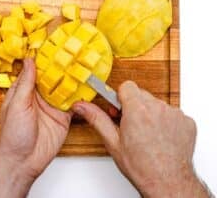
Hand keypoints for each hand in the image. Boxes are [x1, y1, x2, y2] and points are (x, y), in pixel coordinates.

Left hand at [0, 58, 72, 178]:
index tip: (53, 46)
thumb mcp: (18, 104)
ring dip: (72, 80)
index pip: (35, 71)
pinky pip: (73, 104)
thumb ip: (26, 83)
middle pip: (52, 78)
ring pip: (64, 89)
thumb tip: (29, 61)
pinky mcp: (63, 118)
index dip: (43, 60)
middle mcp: (39, 98)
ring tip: (82, 65)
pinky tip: (86, 87)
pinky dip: (80, 96)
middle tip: (73, 53)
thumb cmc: (13, 135)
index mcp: (24, 92)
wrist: (23, 161)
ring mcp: (52, 107)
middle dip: (61, 67)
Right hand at [73, 81, 209, 197]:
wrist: (167, 182)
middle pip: (141, 95)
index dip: (120, 98)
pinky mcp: (186, 121)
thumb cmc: (141, 166)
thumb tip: (82, 106)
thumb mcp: (113, 142)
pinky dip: (166, 121)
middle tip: (130, 124)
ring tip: (147, 134)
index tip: (119, 109)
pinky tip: (160, 137)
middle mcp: (157, 108)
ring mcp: (174, 114)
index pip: (126, 86)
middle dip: (134, 106)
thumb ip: (97, 118)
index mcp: (137, 110)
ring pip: (156, 104)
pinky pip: (172, 113)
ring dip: (150, 113)